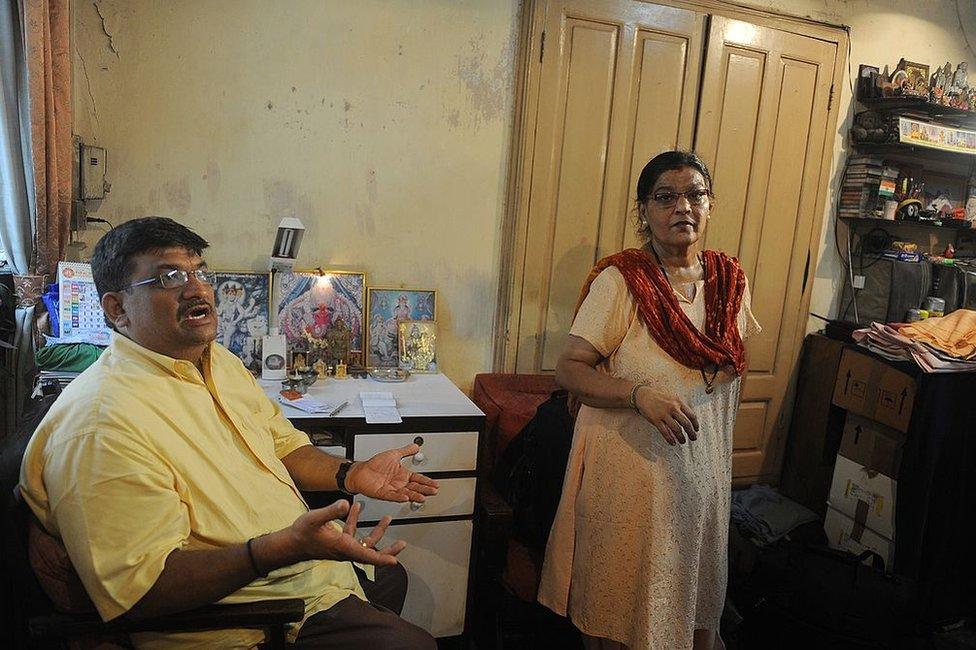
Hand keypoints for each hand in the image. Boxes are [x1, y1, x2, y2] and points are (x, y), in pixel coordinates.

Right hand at [289, 499, 405, 565]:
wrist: (291, 542)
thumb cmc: (303, 533)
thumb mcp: (316, 519)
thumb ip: (332, 511)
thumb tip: (346, 503)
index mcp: (344, 547)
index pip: (367, 557)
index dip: (382, 559)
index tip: (395, 561)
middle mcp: (346, 549)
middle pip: (371, 553)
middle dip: (387, 550)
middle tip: (402, 545)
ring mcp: (343, 546)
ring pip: (365, 542)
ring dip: (377, 531)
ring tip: (388, 518)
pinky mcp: (338, 541)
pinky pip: (352, 533)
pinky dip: (356, 521)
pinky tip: (356, 507)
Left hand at [346, 444, 439, 502]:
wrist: (360, 471)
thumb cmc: (374, 464)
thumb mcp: (393, 455)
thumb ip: (405, 451)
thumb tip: (416, 446)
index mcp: (402, 475)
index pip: (418, 479)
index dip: (427, 481)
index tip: (435, 484)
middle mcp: (399, 483)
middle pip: (415, 487)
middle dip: (425, 489)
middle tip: (433, 491)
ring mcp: (392, 489)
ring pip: (406, 493)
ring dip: (415, 495)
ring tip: (423, 497)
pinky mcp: (383, 493)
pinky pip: (392, 496)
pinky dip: (399, 497)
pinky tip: (406, 497)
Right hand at [633, 385, 698, 444]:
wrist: (644, 395)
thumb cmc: (659, 398)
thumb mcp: (672, 399)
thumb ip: (680, 407)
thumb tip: (689, 419)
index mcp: (678, 402)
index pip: (691, 415)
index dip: (695, 424)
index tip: (696, 430)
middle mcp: (672, 408)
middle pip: (686, 423)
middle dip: (691, 433)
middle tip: (693, 438)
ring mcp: (664, 414)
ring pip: (676, 429)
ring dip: (681, 437)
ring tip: (683, 441)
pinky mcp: (656, 420)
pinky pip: (665, 432)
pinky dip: (670, 439)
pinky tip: (673, 442)